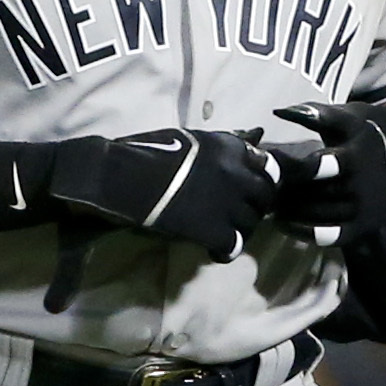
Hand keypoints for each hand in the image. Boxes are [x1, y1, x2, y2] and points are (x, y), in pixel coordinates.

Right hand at [47, 127, 283, 262]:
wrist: (116, 176)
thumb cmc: (144, 153)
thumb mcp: (191, 138)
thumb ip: (224, 143)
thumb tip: (255, 134)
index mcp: (229, 147)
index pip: (269, 167)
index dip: (261, 182)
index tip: (248, 191)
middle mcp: (236, 171)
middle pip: (265, 197)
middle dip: (254, 209)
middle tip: (236, 218)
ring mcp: (226, 201)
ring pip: (253, 223)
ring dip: (241, 231)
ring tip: (222, 235)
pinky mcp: (211, 228)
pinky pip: (234, 245)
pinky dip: (224, 250)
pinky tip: (211, 250)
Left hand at [272, 99, 385, 248]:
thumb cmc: (370, 134)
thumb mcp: (350, 117)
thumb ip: (316, 114)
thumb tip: (279, 111)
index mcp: (357, 154)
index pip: (318, 166)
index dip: (289, 168)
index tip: (267, 164)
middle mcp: (362, 184)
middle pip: (313, 192)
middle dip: (284, 189)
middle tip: (263, 184)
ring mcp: (364, 207)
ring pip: (317, 214)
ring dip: (289, 210)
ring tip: (269, 200)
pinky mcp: (364, 226)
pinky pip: (330, 236)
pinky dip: (304, 232)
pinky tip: (284, 223)